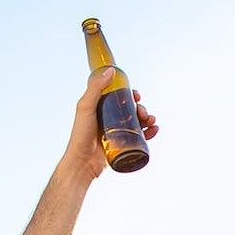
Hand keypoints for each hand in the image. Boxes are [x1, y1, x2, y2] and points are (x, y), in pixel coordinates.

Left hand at [64, 68, 158, 182]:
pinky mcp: (122, 146)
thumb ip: (96, 88)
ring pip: (137, 122)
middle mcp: (108, 119)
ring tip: (151, 121)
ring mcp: (116, 133)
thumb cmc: (80, 135)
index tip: (136, 96)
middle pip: (130, 109)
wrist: (82, 163)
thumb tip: (111, 71)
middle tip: (144, 113)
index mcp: (100, 108)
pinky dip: (149, 132)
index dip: (130, 95)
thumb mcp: (86, 107)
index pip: (119, 97)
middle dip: (141, 108)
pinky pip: (139, 137)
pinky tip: (155, 130)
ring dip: (148, 119)